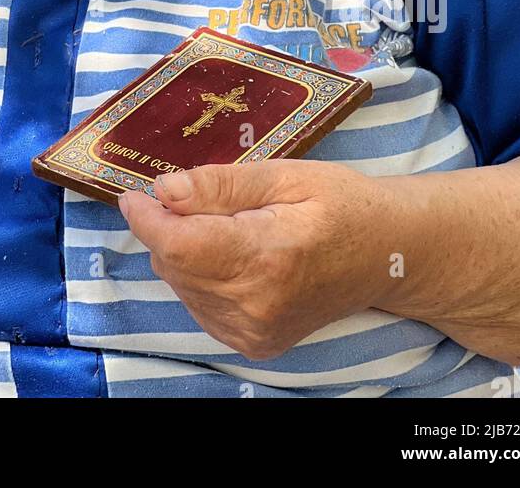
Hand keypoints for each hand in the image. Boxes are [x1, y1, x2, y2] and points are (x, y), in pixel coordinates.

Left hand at [118, 160, 395, 359]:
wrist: (387, 256)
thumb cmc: (341, 204)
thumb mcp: (285, 175)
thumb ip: (220, 185)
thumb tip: (164, 190)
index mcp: (267, 256)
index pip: (179, 244)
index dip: (146, 217)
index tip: (133, 192)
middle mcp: (257, 304)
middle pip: (174, 264)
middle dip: (169, 227)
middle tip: (193, 196)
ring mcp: (255, 331)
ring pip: (181, 284)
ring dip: (183, 251)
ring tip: (224, 224)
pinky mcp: (255, 344)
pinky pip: (199, 305)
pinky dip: (200, 275)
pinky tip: (230, 254)